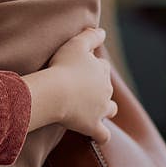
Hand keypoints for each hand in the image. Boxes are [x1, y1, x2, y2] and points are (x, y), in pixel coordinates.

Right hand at [47, 26, 116, 142]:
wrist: (55, 92)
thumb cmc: (63, 66)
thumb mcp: (76, 44)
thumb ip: (90, 36)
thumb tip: (103, 31)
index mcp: (101, 71)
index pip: (101, 67)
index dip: (91, 67)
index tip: (78, 68)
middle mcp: (105, 91)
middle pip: (106, 88)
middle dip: (98, 88)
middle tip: (79, 88)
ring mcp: (101, 110)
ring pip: (110, 110)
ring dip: (104, 109)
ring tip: (92, 110)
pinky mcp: (93, 127)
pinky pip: (103, 135)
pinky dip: (100, 135)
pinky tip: (95, 134)